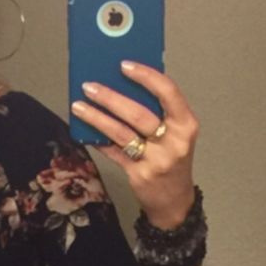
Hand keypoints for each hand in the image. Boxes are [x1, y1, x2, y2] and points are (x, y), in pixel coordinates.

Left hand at [71, 61, 198, 228]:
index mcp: (186, 125)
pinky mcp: (138, 174)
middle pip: (138, 114)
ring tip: (79, 105)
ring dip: (97, 117)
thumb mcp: (176, 133)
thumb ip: (158, 111)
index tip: (124, 65)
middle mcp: (174, 142)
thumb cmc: (173, 158)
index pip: (168, 92)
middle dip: (110, 97)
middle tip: (90, 86)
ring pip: (121, 133)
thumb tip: (123, 84)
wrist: (175, 200)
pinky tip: (84, 129)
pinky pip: (113, 152)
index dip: (146, 76)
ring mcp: (156, 160)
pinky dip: (98, 139)